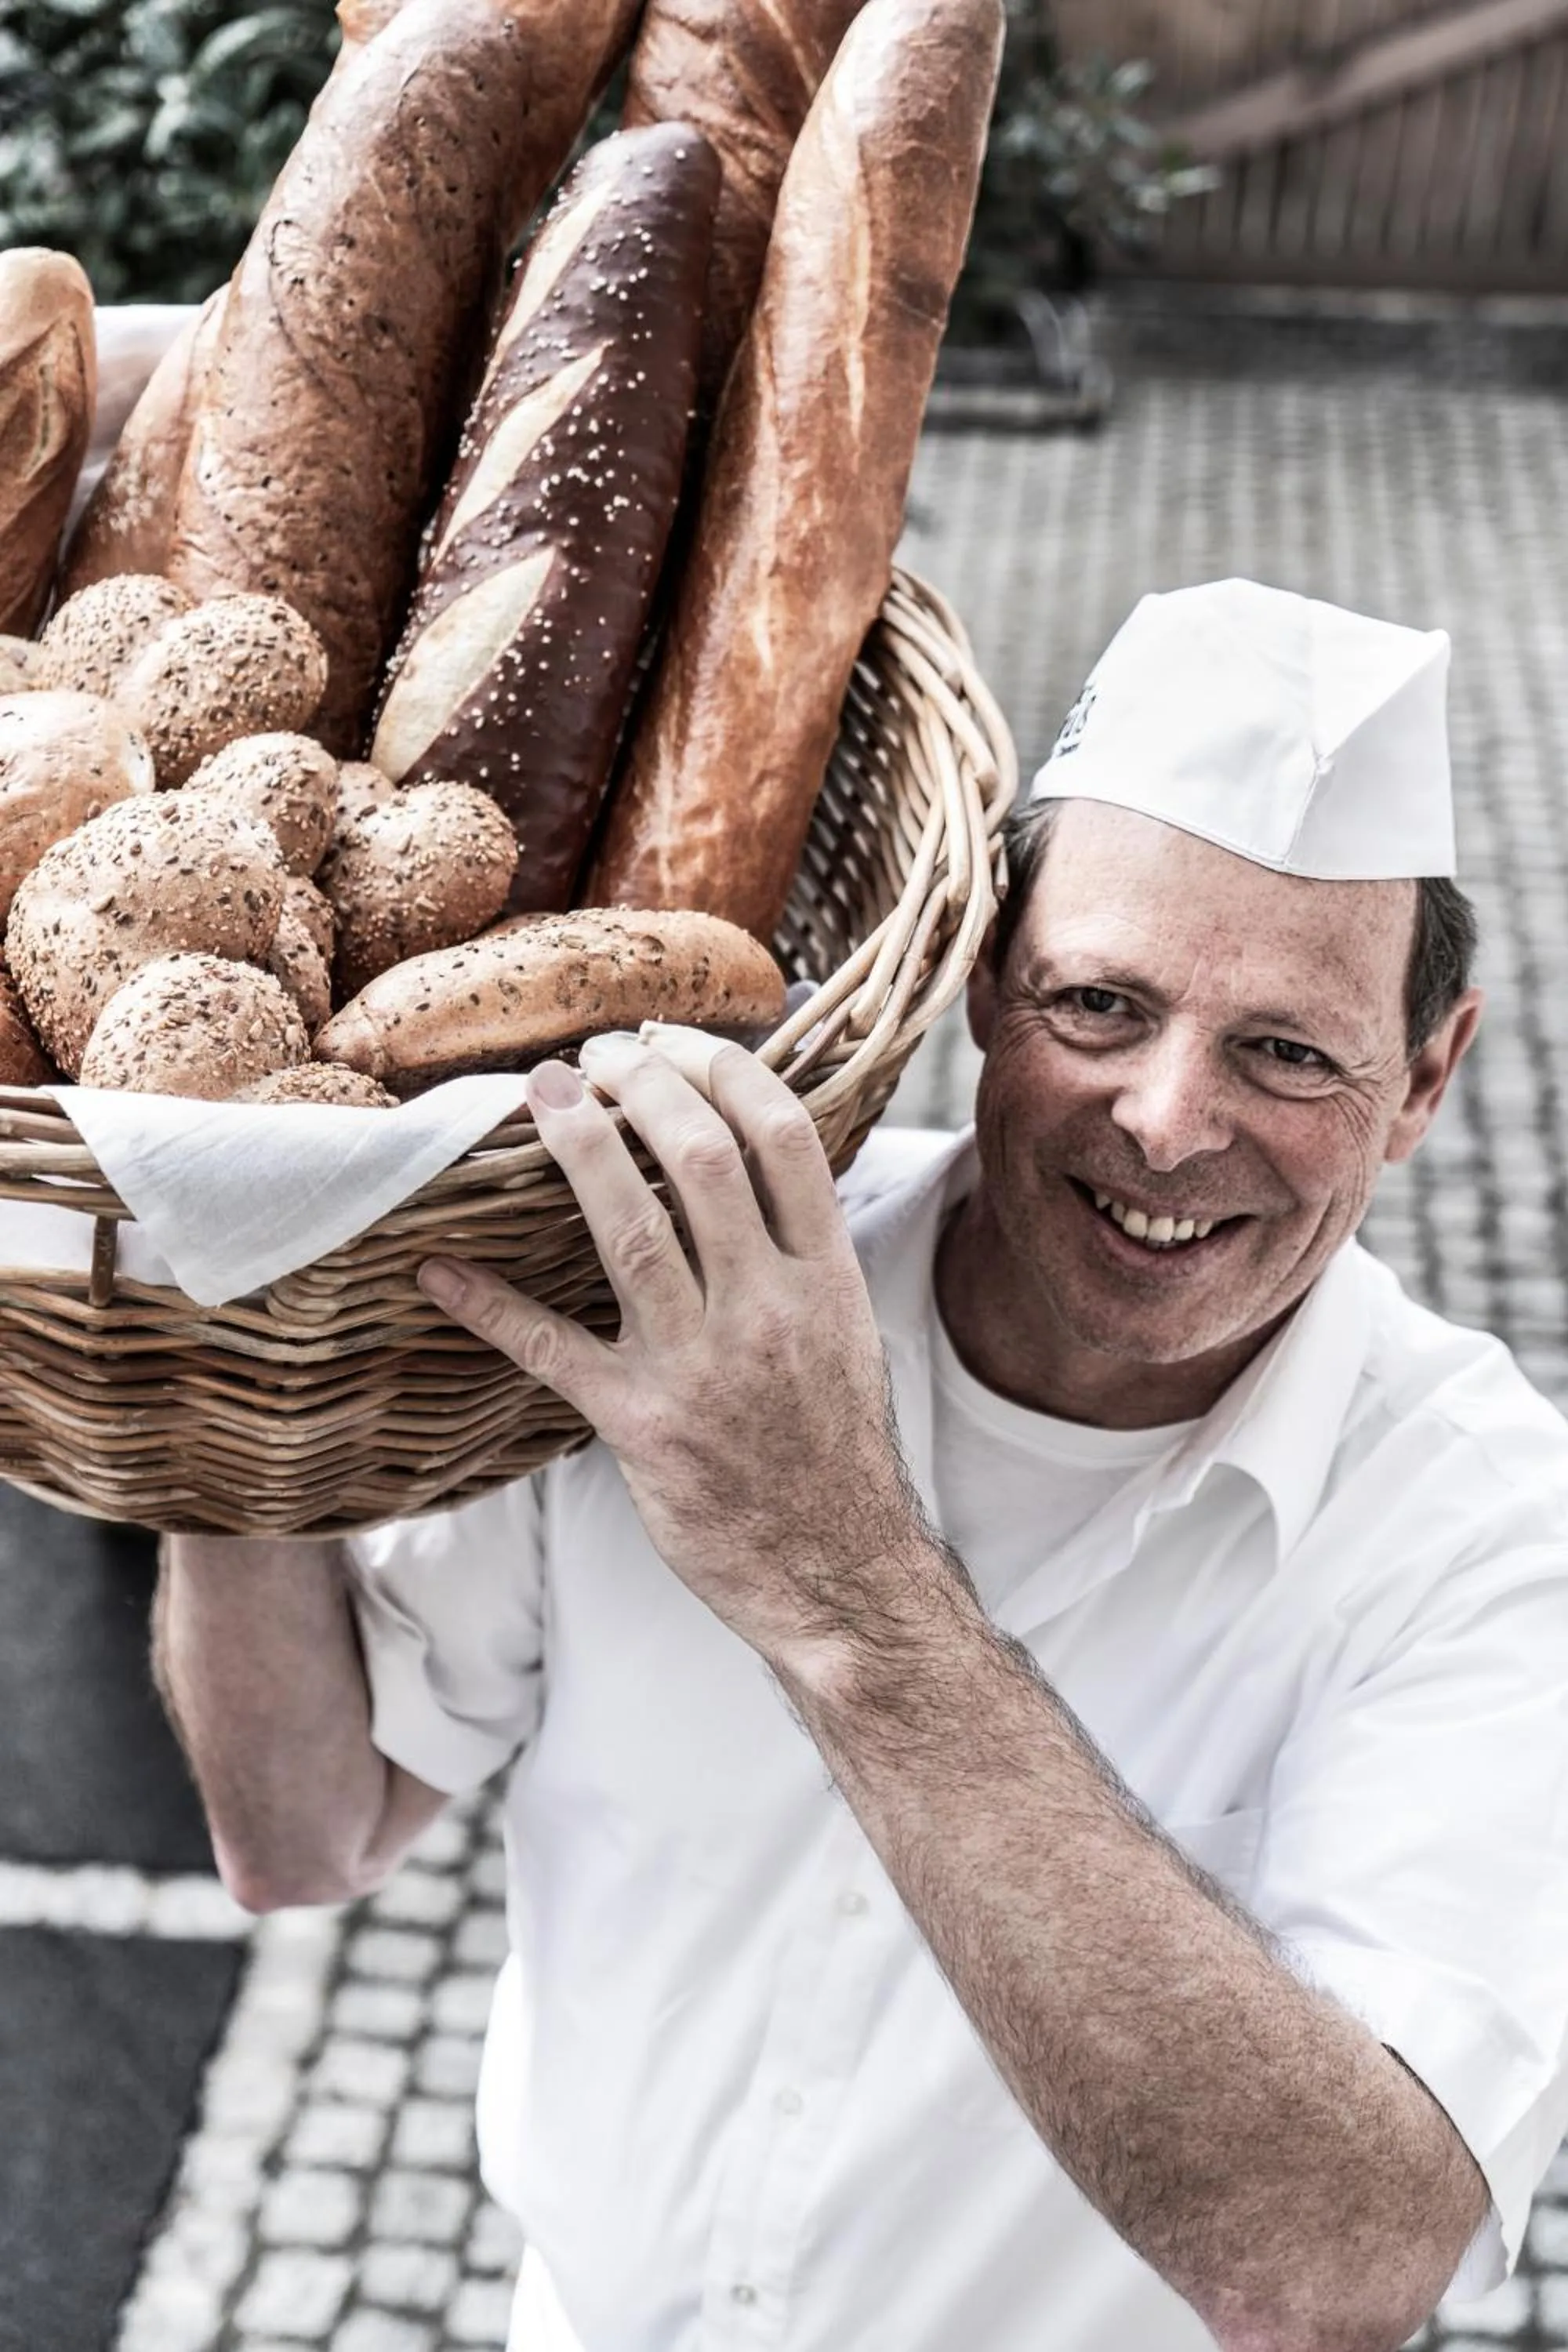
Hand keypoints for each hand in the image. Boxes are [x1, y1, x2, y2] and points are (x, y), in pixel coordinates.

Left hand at [416, 1029, 928, 1665]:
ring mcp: (704, 1366)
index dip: (723, 1069)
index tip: (674, 1039)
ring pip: (632, 1228)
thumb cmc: (835, 1450)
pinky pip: (551, 1350)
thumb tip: (752, 1162)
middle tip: (593, 1053)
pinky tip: (438, 1269)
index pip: (782, 1137)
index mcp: (826, 1278)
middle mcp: (770, 1308)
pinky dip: (489, 1305)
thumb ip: (800, 1252)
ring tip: (540, 1094)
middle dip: (640, 1085)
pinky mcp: (642, 1426)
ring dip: (577, 1148)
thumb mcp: (846, 1334)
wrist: (841, 1573)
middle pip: (702, 1157)